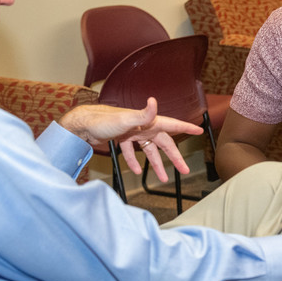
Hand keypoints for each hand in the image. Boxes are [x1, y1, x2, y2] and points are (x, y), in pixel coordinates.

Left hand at [59, 97, 203, 181]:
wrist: (82, 125)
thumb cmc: (102, 121)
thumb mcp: (125, 119)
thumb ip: (142, 114)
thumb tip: (153, 101)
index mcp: (148, 122)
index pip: (171, 124)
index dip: (186, 127)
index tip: (199, 130)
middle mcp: (142, 126)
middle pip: (164, 143)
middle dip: (174, 157)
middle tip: (184, 170)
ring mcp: (132, 132)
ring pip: (149, 151)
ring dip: (156, 164)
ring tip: (163, 178)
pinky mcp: (122, 138)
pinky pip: (131, 152)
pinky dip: (135, 161)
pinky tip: (136, 170)